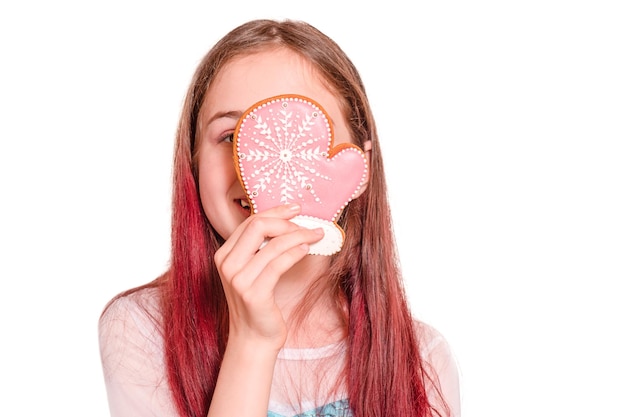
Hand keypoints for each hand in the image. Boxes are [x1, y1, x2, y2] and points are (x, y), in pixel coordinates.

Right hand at [214, 203, 323, 349]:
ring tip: (316, 236)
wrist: (254, 338)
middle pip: (258, 226)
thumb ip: (260, 248)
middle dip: (287, 221)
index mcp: (224, 255)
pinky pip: (278, 264)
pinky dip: (295, 252)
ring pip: (273, 244)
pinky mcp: (253, 294)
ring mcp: (238, 280)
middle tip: (308, 224)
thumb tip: (287, 222)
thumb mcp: (253, 271)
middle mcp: (227, 265)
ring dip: (299, 236)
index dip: (276, 212)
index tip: (296, 209)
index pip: (250, 222)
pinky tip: (306, 249)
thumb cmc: (259, 303)